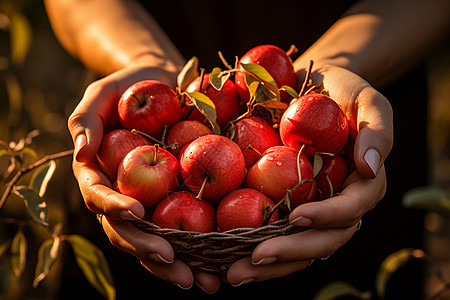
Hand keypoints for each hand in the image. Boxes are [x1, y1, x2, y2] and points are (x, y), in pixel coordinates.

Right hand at [69, 65, 221, 292]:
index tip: (137, 212)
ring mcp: (149, 202)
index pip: (100, 197)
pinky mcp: (175, 200)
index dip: (115, 207)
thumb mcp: (103, 92)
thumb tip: (81, 151)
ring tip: (202, 281)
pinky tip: (218, 266)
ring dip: (175, 264)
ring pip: (155, 240)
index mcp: (99, 175)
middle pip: (128, 231)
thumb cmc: (131, 85)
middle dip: (148, 250)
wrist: (164, 85)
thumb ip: (85, 119)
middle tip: (174, 262)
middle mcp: (121, 196)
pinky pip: (183, 229)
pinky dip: (198, 250)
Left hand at [226, 65, 392, 284]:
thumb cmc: (341, 91)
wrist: (310, 86)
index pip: (350, 211)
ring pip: (295, 245)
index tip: (297, 217)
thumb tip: (370, 168)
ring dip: (268, 263)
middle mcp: (335, 203)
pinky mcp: (283, 202)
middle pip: (321, 240)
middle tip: (255, 260)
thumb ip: (377, 130)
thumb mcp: (367, 101)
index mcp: (360, 185)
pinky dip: (251, 245)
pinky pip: (271, 230)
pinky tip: (224, 255)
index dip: (327, 217)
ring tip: (233, 273)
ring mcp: (309, 206)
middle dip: (290, 252)